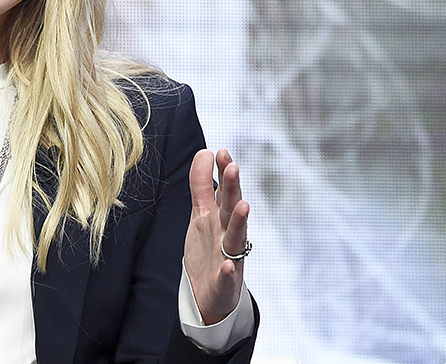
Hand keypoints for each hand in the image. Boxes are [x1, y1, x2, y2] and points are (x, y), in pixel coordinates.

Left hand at [184, 148, 249, 324]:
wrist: (210, 293)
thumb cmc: (210, 250)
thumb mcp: (202, 213)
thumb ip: (202, 184)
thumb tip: (206, 152)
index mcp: (221, 218)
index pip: (224, 191)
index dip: (223, 172)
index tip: (222, 151)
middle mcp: (228, 235)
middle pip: (231, 209)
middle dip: (232, 189)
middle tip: (233, 167)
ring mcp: (229, 258)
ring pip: (236, 238)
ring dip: (240, 222)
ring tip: (243, 205)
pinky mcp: (224, 283)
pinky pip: (227, 276)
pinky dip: (229, 271)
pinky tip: (228, 265)